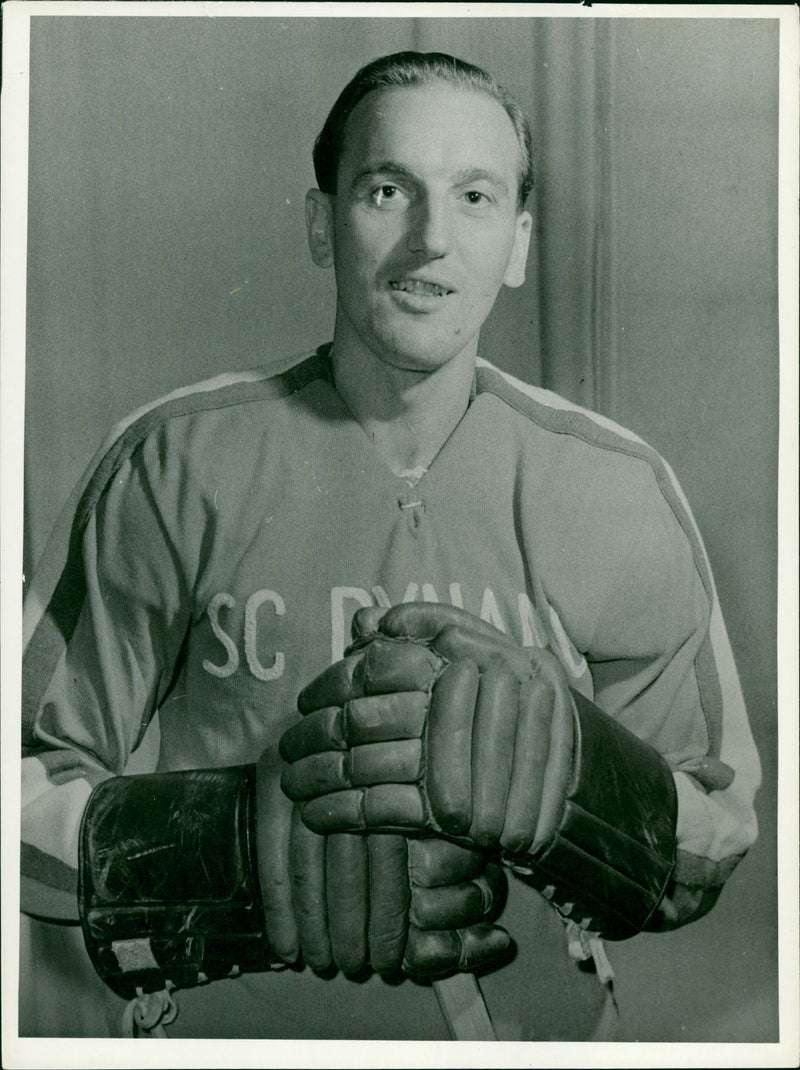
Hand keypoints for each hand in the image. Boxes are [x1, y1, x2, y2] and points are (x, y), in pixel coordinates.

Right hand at [256, 742, 511, 980]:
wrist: (366, 723)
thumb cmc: (433, 803)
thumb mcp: (460, 837)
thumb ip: (475, 893)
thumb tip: (502, 944)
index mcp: (410, 771)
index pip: (392, 850)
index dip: (390, 913)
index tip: (393, 959)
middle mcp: (360, 763)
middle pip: (350, 853)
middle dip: (351, 920)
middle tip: (354, 966)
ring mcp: (313, 765)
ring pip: (308, 851)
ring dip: (314, 917)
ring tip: (322, 962)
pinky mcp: (274, 772)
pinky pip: (272, 845)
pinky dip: (280, 903)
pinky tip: (286, 946)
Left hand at [280, 602, 678, 941]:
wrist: (575, 795)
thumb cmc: (517, 721)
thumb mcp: (486, 664)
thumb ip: (432, 634)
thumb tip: (367, 621)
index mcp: (491, 658)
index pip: (395, 659)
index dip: (344, 677)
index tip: (309, 695)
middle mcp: (489, 703)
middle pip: (378, 714)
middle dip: (324, 732)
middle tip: (287, 745)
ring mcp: (476, 763)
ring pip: (380, 764)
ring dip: (326, 776)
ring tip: (291, 782)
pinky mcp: (469, 815)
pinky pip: (392, 810)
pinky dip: (348, 814)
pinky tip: (319, 815)